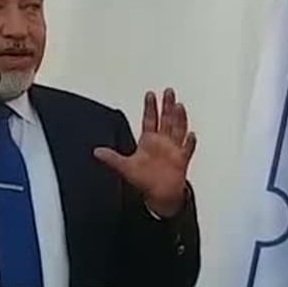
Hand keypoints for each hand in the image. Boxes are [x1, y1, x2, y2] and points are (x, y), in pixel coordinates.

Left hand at [94, 88, 196, 216]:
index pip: (150, 119)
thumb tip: (96, 152)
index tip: (150, 95)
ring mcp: (173, 149)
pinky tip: (191, 134)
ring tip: (179, 106)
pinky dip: (189, 142)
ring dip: (179, 118)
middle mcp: (162, 142)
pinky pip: (187, 149)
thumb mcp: (125, 167)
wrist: (160, 194)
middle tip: (168, 92)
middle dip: (166, 106)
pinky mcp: (181, 160)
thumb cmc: (144, 180)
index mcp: (149, 141)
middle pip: (166, 119)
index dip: (150, 107)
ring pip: (178, 129)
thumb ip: (112, 158)